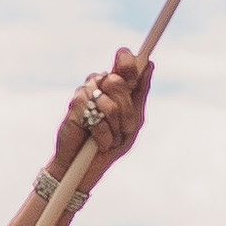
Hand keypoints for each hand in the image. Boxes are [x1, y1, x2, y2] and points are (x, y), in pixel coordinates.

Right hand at [48, 47, 150, 190]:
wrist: (89, 167)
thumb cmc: (112, 143)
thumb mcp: (134, 120)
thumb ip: (140, 93)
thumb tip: (150, 65)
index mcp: (116, 82)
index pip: (123, 58)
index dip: (130, 65)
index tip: (133, 82)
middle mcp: (99, 83)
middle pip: (119, 82)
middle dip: (126, 112)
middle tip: (124, 128)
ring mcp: (85, 93)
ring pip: (110, 103)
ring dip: (115, 127)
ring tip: (110, 138)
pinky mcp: (74, 106)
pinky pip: (97, 117)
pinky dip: (103, 135)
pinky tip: (98, 142)